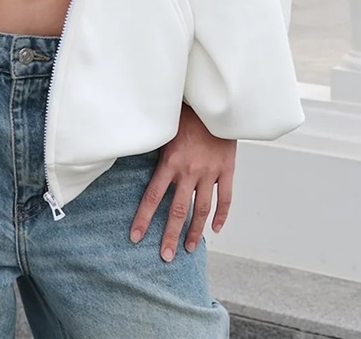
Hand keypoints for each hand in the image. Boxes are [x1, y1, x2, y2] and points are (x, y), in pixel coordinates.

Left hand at [129, 104, 235, 260]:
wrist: (214, 103)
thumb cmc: (185, 113)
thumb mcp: (164, 130)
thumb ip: (155, 149)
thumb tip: (133, 157)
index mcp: (170, 161)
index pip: (153, 196)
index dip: (143, 218)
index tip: (135, 237)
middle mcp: (189, 171)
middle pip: (177, 210)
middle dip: (169, 235)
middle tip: (164, 257)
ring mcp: (209, 172)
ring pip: (201, 210)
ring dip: (195, 232)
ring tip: (188, 248)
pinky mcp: (227, 170)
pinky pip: (225, 199)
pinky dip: (221, 216)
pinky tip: (215, 229)